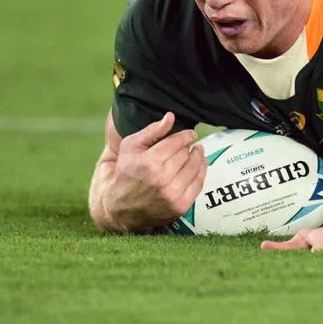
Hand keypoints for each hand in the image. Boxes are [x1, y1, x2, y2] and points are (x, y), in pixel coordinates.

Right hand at [105, 113, 206, 232]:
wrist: (120, 207)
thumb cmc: (126, 172)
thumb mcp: (130, 147)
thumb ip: (152, 131)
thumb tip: (171, 116)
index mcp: (148, 162)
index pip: (176, 143)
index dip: (186, 136)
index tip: (191, 134)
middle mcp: (161, 179)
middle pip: (186, 154)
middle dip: (188, 147)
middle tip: (189, 145)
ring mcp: (172, 194)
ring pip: (194, 167)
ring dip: (198, 157)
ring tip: (197, 151)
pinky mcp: (180, 206)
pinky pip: (198, 184)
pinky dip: (202, 171)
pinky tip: (200, 164)